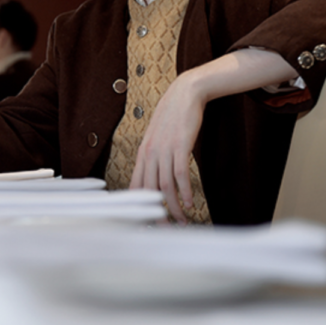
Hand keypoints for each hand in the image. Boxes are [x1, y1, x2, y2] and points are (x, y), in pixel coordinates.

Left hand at [129, 70, 205, 222]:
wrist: (184, 95)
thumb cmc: (172, 118)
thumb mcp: (158, 139)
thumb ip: (155, 158)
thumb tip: (156, 180)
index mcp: (142, 154)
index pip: (136, 185)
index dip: (140, 205)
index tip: (147, 220)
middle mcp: (150, 154)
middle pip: (149, 190)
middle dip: (156, 213)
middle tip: (165, 229)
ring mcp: (164, 150)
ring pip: (165, 186)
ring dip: (174, 207)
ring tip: (182, 221)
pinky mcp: (180, 146)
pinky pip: (180, 174)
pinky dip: (184, 192)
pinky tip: (189, 203)